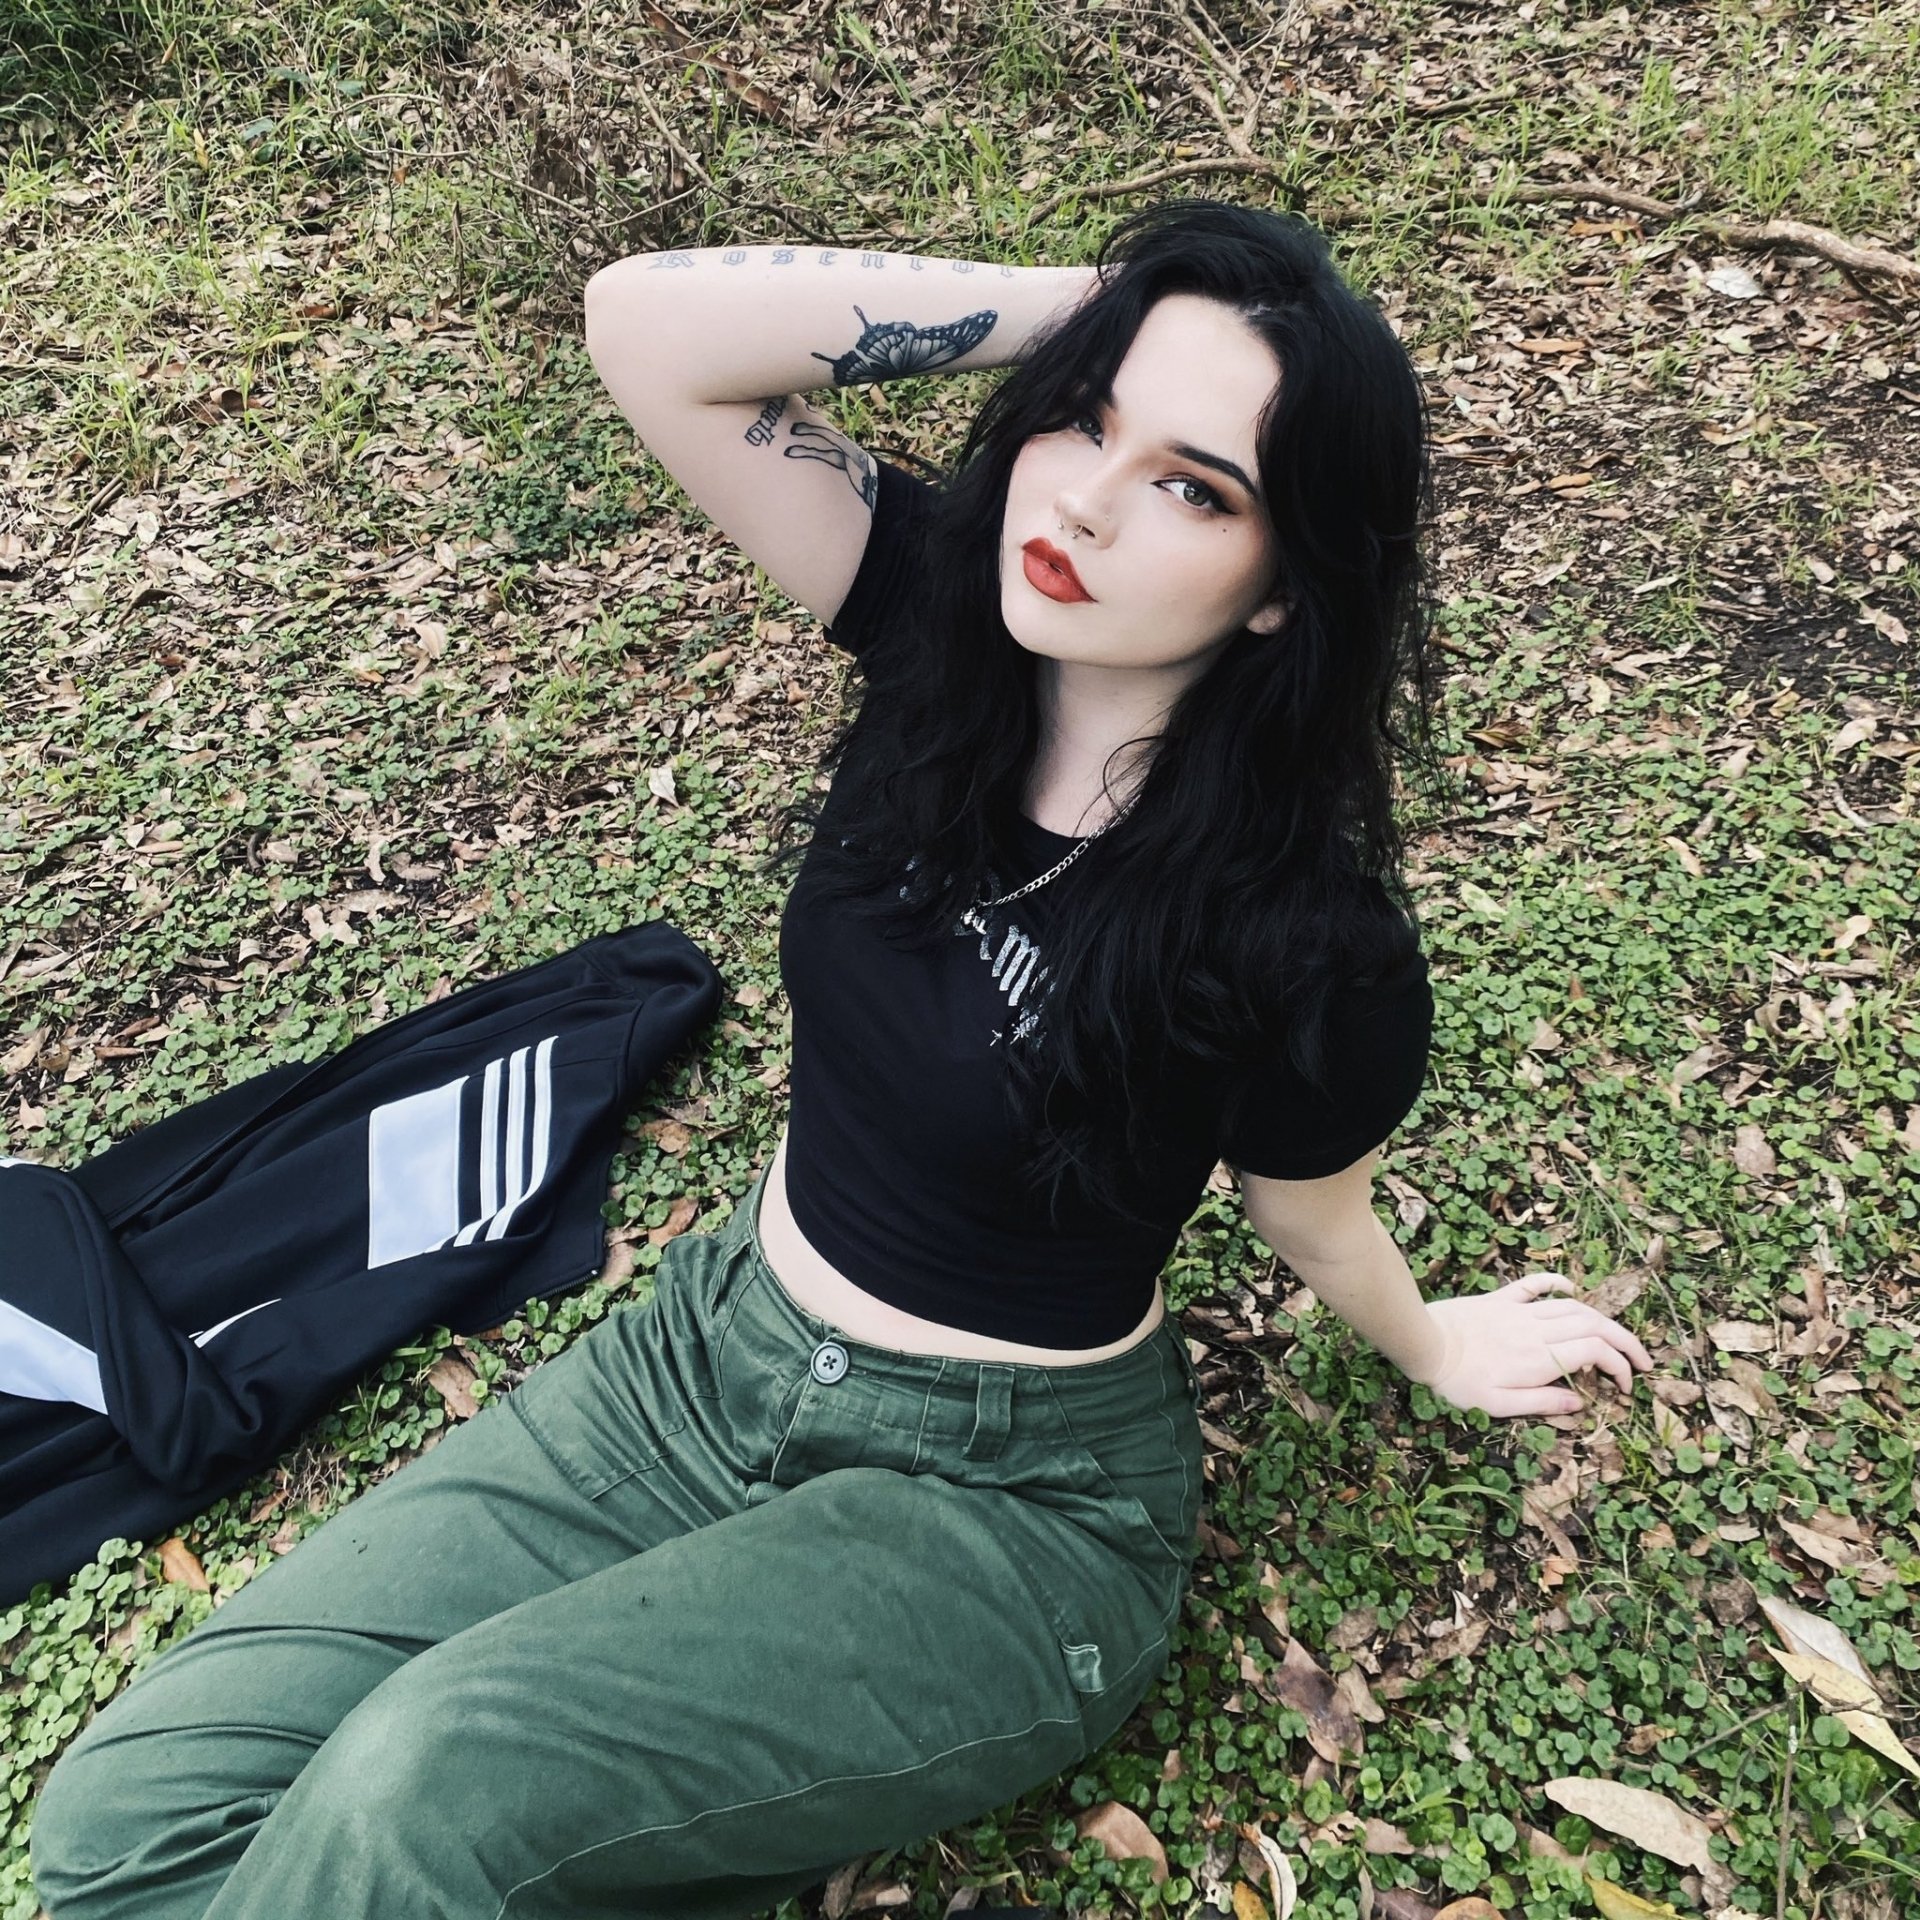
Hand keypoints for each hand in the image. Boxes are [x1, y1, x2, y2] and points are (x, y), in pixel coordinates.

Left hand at [1414, 1273, 1654, 1417]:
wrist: (1423, 1343)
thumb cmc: (1459, 1382)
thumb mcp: (1499, 1405)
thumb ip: (1543, 1401)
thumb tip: (1580, 1403)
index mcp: (1540, 1358)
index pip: (1595, 1353)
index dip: (1619, 1367)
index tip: (1625, 1386)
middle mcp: (1536, 1330)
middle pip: (1594, 1326)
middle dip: (1625, 1342)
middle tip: (1642, 1361)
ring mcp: (1519, 1311)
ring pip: (1572, 1307)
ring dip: (1600, 1319)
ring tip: (1617, 1337)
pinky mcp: (1500, 1299)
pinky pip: (1534, 1284)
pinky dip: (1556, 1283)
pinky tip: (1570, 1289)